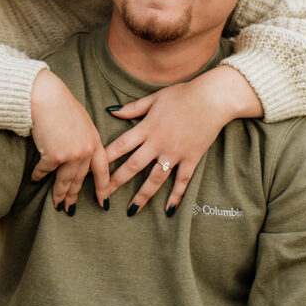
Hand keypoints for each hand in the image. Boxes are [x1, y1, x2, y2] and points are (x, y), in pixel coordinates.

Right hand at [30, 70, 108, 210]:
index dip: (103, 188)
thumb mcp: (81, 122)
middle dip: (74, 195)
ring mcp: (72, 154)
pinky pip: (44, 172)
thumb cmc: (60, 105)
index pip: (102, 170)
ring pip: (64, 181)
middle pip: (80, 179)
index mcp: (95, 140)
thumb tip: (78, 155)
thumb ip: (83, 139)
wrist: (45, 96)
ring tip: (56, 204)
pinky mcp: (55, 157)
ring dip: (59, 194)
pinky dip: (38, 176)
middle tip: (70, 208)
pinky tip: (34, 179)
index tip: (104, 203)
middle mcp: (86, 150)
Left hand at [105, 65, 261, 213]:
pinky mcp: (192, 158)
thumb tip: (111, 111)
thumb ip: (133, 108)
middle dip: (116, 182)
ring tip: (131, 210)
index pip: (120, 146)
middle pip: (133, 166)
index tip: (92, 170)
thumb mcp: (154, 98)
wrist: (213, 98)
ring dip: (142, 196)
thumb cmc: (183, 94)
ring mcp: (175, 153)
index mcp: (147, 127)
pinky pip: (182, 181)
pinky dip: (176, 196)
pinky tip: (168, 209)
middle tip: (103, 197)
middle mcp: (158, 143)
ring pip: (155, 179)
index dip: (105, 159)